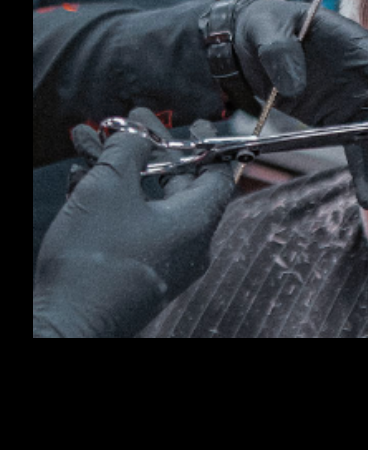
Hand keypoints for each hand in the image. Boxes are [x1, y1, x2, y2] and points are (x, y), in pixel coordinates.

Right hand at [33, 109, 234, 337]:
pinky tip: (80, 177)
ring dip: (118, 169)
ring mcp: (162, 260)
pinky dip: (110, 199)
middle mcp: (188, 244)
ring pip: (146, 202)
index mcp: (196, 223)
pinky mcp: (136, 272)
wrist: (67, 325)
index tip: (192, 126)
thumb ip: (128, 151)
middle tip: (130, 124)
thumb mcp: (109, 188)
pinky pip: (130, 225)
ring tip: (87, 140)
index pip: (217, 176)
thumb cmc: (94, 260)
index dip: (206, 146)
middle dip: (148, 150)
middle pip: (178, 185)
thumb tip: (137, 132)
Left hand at [231, 0, 367, 208]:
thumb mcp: (264, 31)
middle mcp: (364, 79)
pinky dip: (364, 175)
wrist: (250, 49)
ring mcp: (354, 103)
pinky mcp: (338, 123)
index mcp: (356, 48)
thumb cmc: (264, 29)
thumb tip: (294, 84)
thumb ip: (280, 54)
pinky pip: (355, 152)